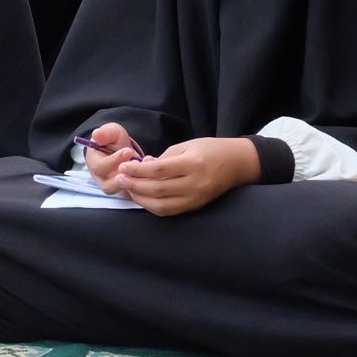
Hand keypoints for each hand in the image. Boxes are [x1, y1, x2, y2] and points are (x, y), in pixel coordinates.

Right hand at [84, 122, 144, 193]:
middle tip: (138, 162)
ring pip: (123, 192)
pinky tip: (152, 173)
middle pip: (109, 186)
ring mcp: (115, 188)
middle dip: (125, 175)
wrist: (124, 151)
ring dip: (135, 182)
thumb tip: (96, 134)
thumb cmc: (114, 142)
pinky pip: (135, 195)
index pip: (100, 167)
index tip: (128, 151)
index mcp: (94, 164)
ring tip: (145, 169)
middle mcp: (102, 179)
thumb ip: (105, 133)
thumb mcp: (111, 132)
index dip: (114, 160)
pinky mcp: (127, 192)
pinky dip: (144, 185)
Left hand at [114, 136, 260, 215]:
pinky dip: (153, 206)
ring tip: (128, 189)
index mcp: (192, 164)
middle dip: (135, 185)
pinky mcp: (196, 206)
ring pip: (162, 205)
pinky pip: (170, 211)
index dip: (137, 170)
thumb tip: (142, 167)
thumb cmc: (210, 149)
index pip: (159, 170)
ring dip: (141, 199)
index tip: (122, 167)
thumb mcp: (187, 145)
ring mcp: (196, 198)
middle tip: (119, 179)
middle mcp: (195, 184)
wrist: (237, 163)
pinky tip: (143, 197)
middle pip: (158, 189)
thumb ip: (164, 157)